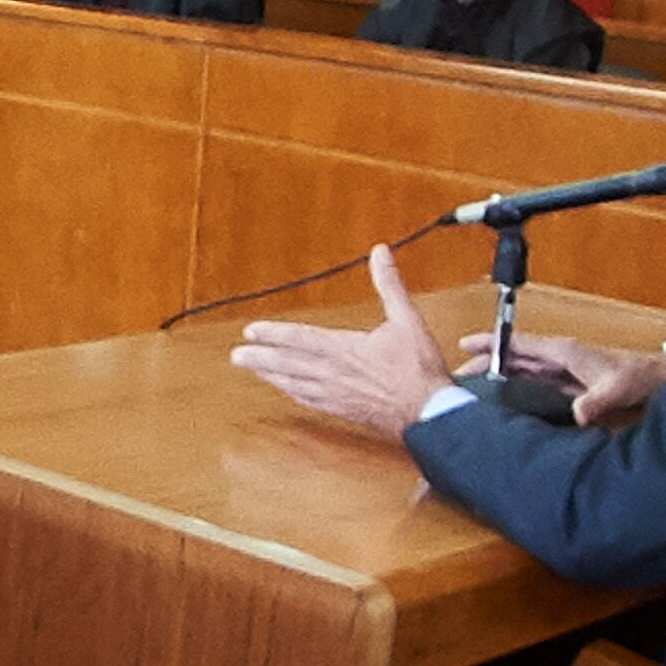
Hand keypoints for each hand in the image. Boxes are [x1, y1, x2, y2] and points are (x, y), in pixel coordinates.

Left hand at [230, 246, 456, 439]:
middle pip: (286, 364)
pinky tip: (286, 390)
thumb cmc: (419, 369)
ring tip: (252, 370)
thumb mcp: (407, 319)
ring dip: (269, 376)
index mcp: (344, 350)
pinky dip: (291, 392)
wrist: (430, 412)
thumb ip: (390, 285)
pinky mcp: (342, 411)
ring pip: (293, 384)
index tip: (251, 331)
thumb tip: (380, 253)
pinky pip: (308, 400)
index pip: (298, 338)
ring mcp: (335, 395)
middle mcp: (333, 374)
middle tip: (235, 356)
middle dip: (258, 358)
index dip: (272, 333)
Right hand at [454, 329, 665, 425]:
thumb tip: (578, 414)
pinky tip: (501, 403)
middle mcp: (557, 359)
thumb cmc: (637, 377)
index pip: (518, 344)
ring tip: (471, 389)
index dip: (491, 343)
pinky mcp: (565, 386)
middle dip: (484, 363)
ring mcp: (560, 372)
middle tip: (456, 375)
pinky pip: (531, 384)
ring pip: (518, 371)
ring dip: (495, 377)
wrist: (656, 381)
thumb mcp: (616, 389)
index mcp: (562, 352)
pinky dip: (512, 389)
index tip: (466, 344)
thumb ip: (595, 402)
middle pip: (512, 358)